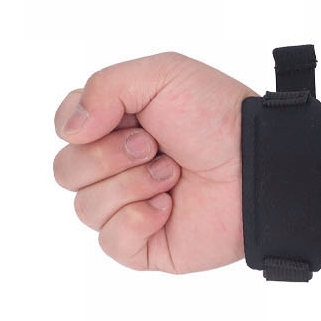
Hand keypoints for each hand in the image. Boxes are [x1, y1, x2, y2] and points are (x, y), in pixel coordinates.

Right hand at [53, 53, 254, 272]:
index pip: (65, 129)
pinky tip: (169, 208)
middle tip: (153, 146)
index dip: (82, 125)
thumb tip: (69, 131)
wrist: (256, 164)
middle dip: (109, 156)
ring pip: (85, 208)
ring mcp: (127, 209)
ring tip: (172, 175)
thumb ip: (104, 86)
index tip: (125, 117)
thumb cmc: (215, 117)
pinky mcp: (142, 246)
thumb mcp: (161, 74)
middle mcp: (115, 168)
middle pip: (66, 171)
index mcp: (114, 126)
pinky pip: (110, 242)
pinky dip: (138, 221)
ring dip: (131, 185)